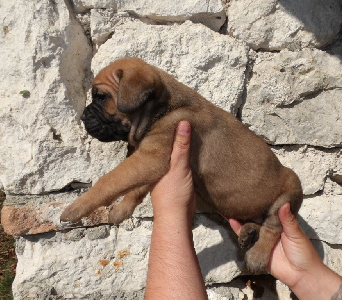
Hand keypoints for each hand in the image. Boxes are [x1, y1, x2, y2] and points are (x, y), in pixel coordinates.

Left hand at [146, 121, 206, 298]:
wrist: (178, 218)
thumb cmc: (173, 193)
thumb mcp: (179, 166)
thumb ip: (181, 146)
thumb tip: (183, 122)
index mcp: (153, 161)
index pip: (158, 138)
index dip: (163, 126)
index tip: (168, 111)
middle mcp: (157, 165)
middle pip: (164, 146)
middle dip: (170, 134)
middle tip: (177, 117)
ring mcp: (166, 173)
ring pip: (171, 154)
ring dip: (177, 145)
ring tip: (184, 129)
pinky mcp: (175, 179)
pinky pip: (178, 163)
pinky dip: (183, 155)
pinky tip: (188, 149)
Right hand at [229, 203, 341, 298]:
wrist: (301, 275)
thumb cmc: (303, 252)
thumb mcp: (296, 234)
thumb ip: (288, 220)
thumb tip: (283, 202)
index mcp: (279, 223)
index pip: (268, 209)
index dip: (261, 201)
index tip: (253, 189)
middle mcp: (268, 229)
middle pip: (255, 216)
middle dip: (247, 207)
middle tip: (236, 195)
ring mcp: (261, 238)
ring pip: (248, 225)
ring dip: (239, 217)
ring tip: (229, 204)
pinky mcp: (255, 248)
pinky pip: (245, 238)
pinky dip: (238, 230)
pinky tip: (231, 220)